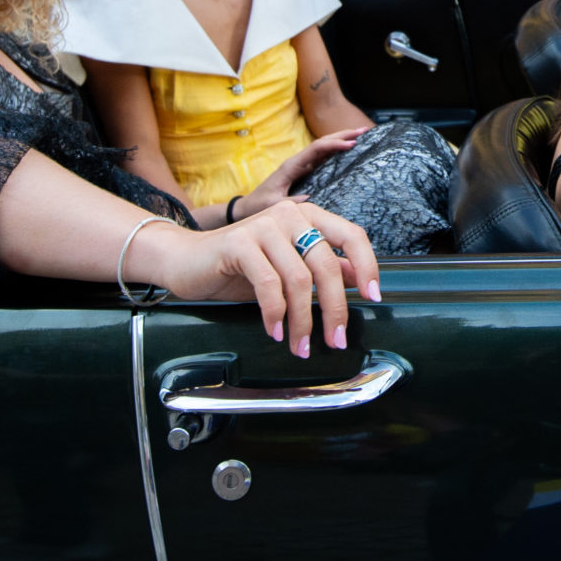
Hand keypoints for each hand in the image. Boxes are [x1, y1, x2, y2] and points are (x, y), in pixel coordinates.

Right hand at [150, 201, 379, 359]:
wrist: (187, 261)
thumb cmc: (240, 268)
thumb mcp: (288, 268)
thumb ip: (322, 268)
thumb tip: (358, 280)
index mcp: (308, 216)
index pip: (352, 235)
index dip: (368, 267)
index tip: (373, 298)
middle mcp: (289, 214)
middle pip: (326, 264)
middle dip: (334, 309)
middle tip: (335, 340)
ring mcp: (264, 226)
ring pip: (299, 279)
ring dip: (302, 321)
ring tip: (300, 345)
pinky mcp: (239, 242)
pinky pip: (269, 284)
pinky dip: (275, 313)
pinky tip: (275, 331)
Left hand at [243, 128, 363, 213]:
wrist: (247, 206)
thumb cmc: (258, 206)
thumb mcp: (274, 205)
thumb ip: (291, 201)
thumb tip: (311, 198)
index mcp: (291, 166)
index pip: (315, 150)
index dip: (333, 145)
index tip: (352, 144)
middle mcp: (297, 162)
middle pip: (322, 143)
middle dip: (343, 135)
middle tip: (364, 130)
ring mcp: (301, 165)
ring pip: (323, 147)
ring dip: (341, 139)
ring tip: (361, 134)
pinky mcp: (303, 171)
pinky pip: (322, 157)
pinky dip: (336, 150)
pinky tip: (348, 148)